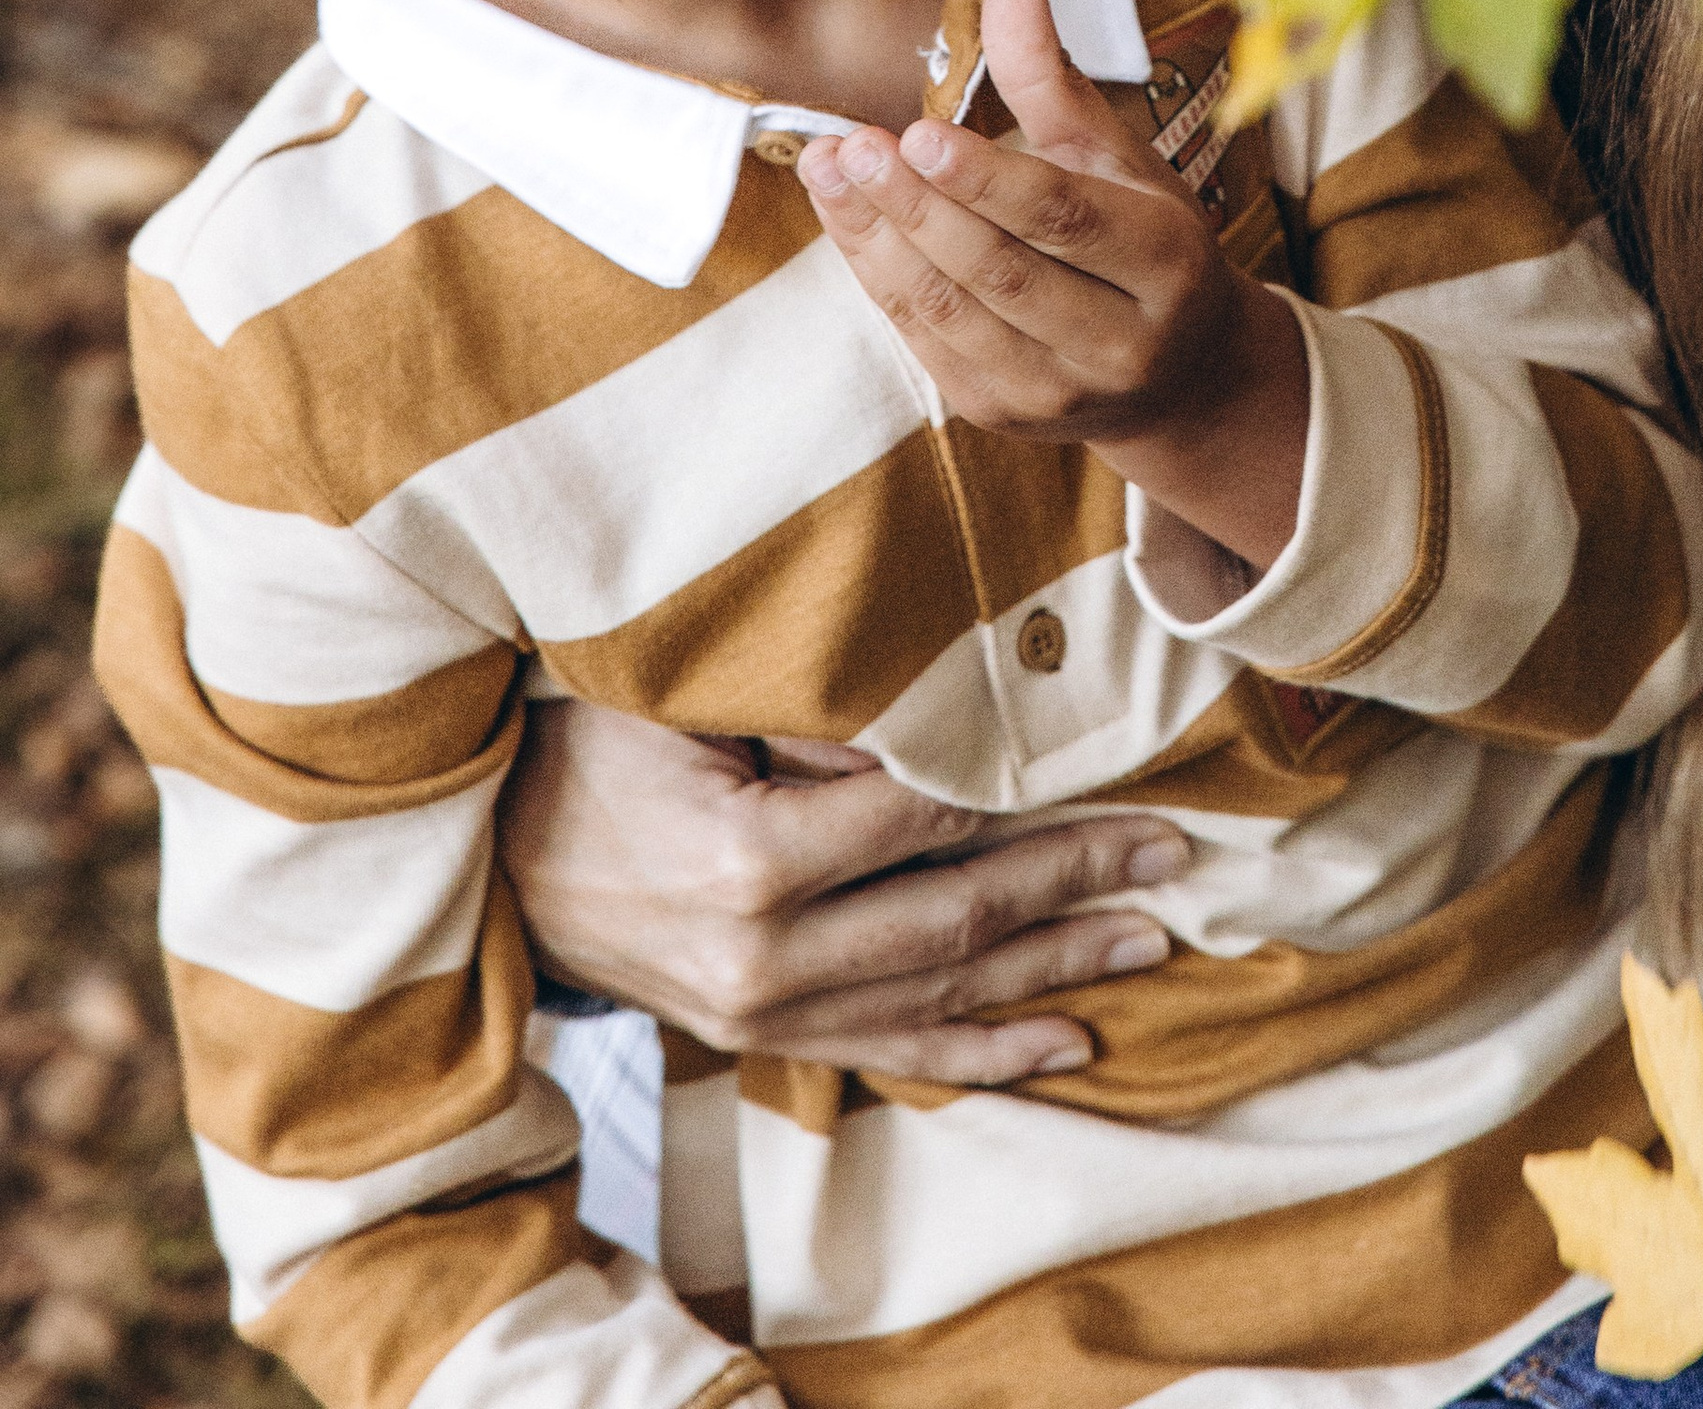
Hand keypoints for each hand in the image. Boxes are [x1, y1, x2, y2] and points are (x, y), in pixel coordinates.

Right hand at [498, 696, 1189, 1077]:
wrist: (485, 857)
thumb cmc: (584, 743)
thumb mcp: (681, 696)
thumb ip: (809, 712)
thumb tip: (941, 719)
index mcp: (748, 860)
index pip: (925, 818)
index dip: (1027, 793)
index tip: (1116, 765)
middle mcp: (765, 958)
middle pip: (957, 915)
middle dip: (1076, 881)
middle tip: (1171, 850)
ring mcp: (763, 1016)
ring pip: (942, 995)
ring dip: (1056, 968)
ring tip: (1151, 936)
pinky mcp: (759, 1043)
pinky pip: (893, 1054)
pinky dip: (986, 1050)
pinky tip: (1066, 1040)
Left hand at [800, 0, 1309, 569]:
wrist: (1178, 375)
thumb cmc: (1146, 242)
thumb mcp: (1118, 158)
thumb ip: (1052, 76)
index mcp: (1165, 264)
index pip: (1065, 220)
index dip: (988, 180)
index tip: (919, 131)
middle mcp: (1119, 342)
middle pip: (1001, 273)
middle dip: (917, 208)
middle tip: (854, 145)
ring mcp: (1057, 392)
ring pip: (953, 315)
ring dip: (881, 241)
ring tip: (832, 170)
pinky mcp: (1002, 415)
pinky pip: (925, 344)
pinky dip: (879, 278)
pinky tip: (848, 219)